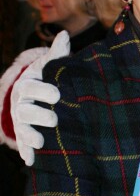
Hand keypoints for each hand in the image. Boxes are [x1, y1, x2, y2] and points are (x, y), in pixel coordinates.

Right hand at [11, 31, 69, 165]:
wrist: (34, 92)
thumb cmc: (46, 76)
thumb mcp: (49, 64)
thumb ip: (57, 52)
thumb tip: (63, 34)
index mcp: (26, 85)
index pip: (30, 88)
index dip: (43, 91)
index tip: (58, 95)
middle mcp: (19, 104)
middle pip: (24, 111)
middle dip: (38, 115)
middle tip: (55, 119)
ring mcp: (19, 121)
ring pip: (21, 129)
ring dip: (30, 136)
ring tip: (41, 141)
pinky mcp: (22, 135)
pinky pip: (21, 144)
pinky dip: (25, 153)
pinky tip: (31, 161)